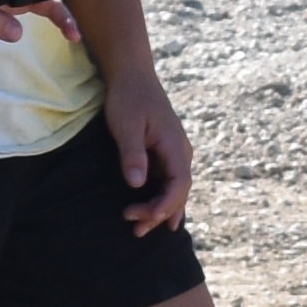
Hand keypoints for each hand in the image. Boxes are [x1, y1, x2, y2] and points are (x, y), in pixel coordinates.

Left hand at [102, 66, 193, 234]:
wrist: (132, 76)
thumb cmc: (128, 98)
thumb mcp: (126, 125)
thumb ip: (132, 154)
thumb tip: (136, 183)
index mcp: (175, 145)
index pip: (179, 183)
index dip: (165, 205)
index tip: (146, 217)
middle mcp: (180, 152)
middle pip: (178, 192)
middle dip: (159, 213)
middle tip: (134, 228)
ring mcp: (174, 153)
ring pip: (174, 189)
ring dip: (159, 210)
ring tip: (140, 230)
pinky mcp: (164, 153)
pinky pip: (167, 182)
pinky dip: (160, 200)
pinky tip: (153, 215)